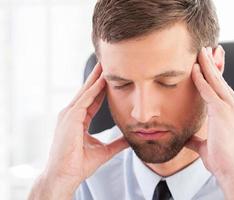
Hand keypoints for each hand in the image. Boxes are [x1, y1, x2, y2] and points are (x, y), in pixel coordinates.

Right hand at [29, 63, 128, 199]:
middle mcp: (72, 114)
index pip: (93, 99)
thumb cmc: (79, 164)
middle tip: (107, 62)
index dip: (101, 87)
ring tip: (106, 64)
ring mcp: (69, 115)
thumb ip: (117, 143)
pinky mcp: (69, 118)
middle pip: (88, 91)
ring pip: (86, 91)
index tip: (110, 76)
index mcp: (78, 120)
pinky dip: (94, 89)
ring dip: (96, 78)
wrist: (65, 176)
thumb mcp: (104, 150)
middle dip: (98, 77)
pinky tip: (103, 80)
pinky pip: (85, 100)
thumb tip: (131, 139)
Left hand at [186, 46, 233, 198]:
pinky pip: (209, 91)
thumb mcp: (208, 145)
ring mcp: (232, 107)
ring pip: (216, 81)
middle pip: (222, 80)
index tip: (209, 64)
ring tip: (200, 51)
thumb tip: (188, 138)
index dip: (215, 76)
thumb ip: (197, 138)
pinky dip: (201, 79)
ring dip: (207, 65)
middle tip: (206, 49)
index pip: (223, 89)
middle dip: (212, 64)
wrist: (233, 170)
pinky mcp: (223, 111)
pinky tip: (193, 69)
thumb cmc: (223, 159)